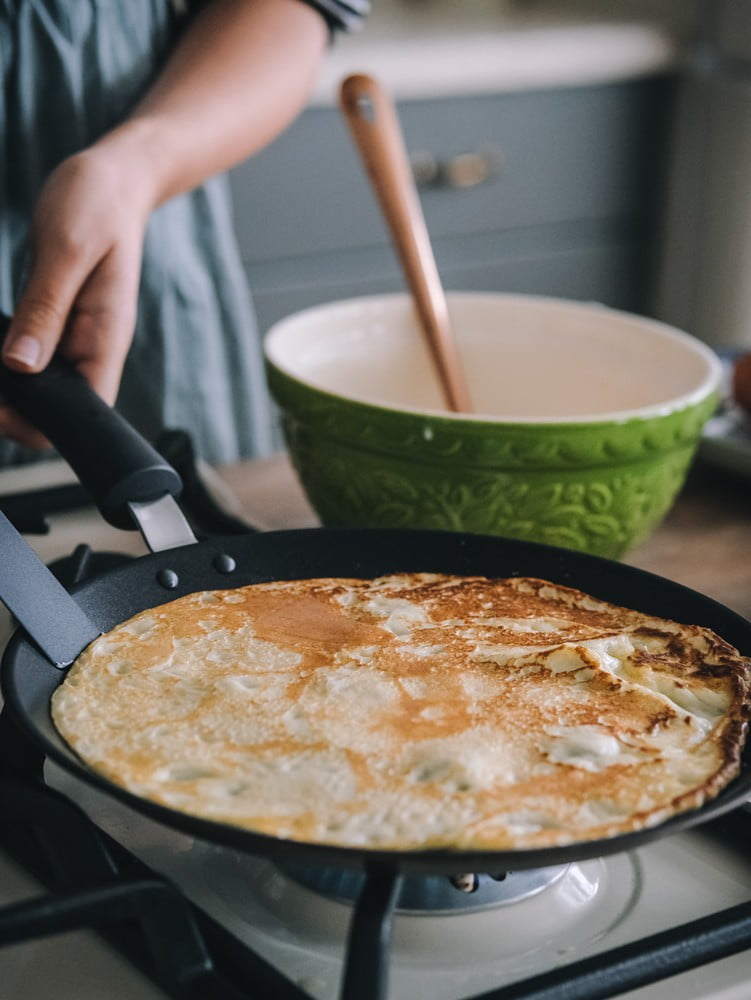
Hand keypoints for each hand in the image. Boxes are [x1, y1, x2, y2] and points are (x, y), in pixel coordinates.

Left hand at [0, 146, 152, 447]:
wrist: (115, 177)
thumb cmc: (98, 204)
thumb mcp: (68, 250)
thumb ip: (45, 309)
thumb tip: (19, 365)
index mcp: (105, 338)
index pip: (86, 411)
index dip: (42, 422)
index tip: (0, 404)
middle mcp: (91, 346)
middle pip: (58, 407)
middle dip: (14, 406)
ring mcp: (73, 336)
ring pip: (38, 383)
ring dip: (5, 382)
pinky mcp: (55, 321)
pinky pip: (28, 353)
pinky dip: (3, 355)